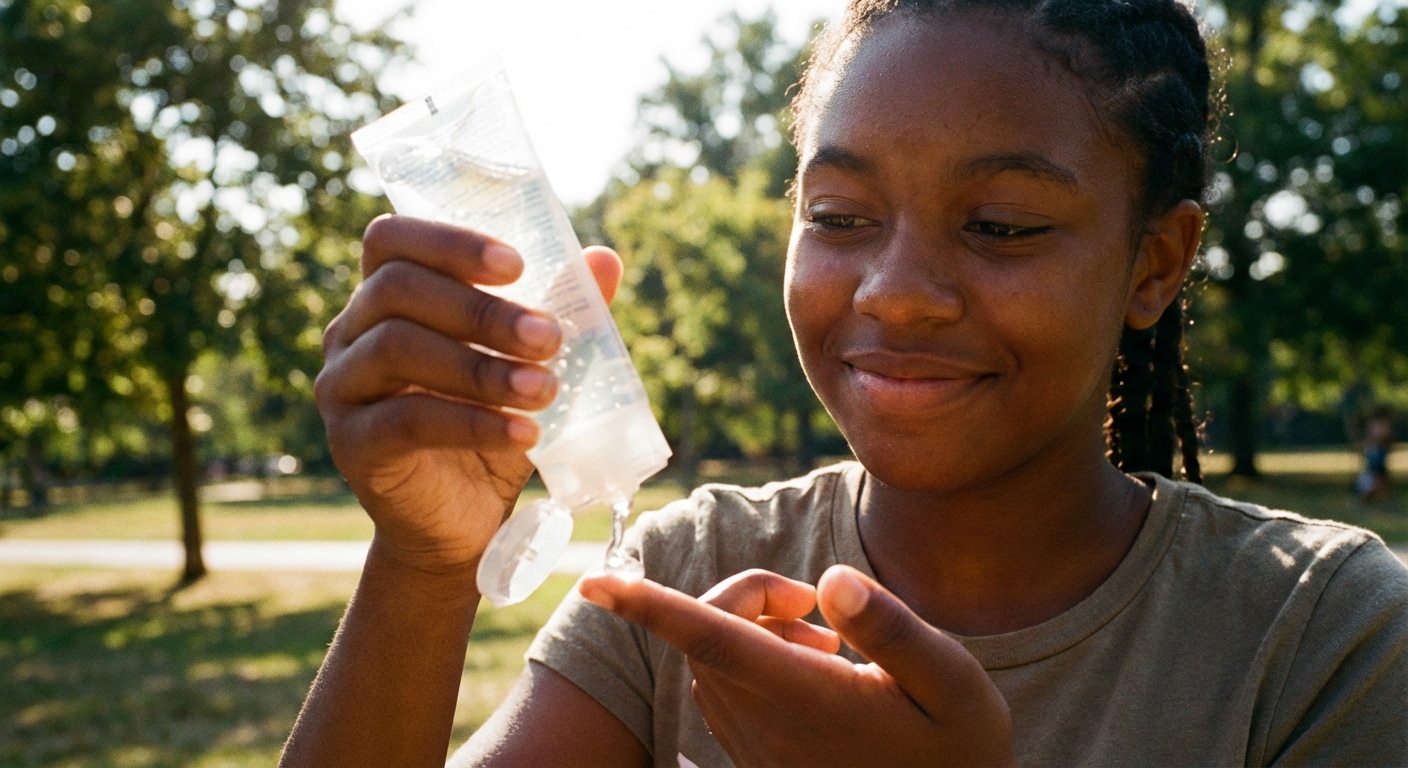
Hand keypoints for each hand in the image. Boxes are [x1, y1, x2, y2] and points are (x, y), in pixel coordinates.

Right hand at [315, 215, 621, 573]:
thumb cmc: (492, 428)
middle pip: (398, 288)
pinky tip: (524, 434)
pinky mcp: (351, 444)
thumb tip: (605, 259)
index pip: (392, 239)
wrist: (462, 524)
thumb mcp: (529, 368)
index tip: (516, 264)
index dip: (450, 241)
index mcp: (386, 298)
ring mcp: (342, 387)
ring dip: (481, 367)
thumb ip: (559, 311)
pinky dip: (472, 422)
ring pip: (397, 348)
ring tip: (544, 390)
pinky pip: (407, 420)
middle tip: (549, 337)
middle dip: (482, 310)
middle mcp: (351, 333)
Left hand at [579, 565, 1014, 766]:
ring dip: (745, 628)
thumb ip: (892, 629)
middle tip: (813, 604)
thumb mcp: (953, 684)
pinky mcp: (760, 760)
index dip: (648, 606)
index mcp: (811, 699)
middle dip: (741, 595)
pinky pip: (723, 694)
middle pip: (707, 635)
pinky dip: (747, 660)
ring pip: (709, 663)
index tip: (593, 582)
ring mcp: (760, 748)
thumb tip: (831, 578)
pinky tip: (814, 668)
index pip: (711, 639)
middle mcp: (770, 726)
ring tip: (827, 641)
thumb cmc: (961, 752)